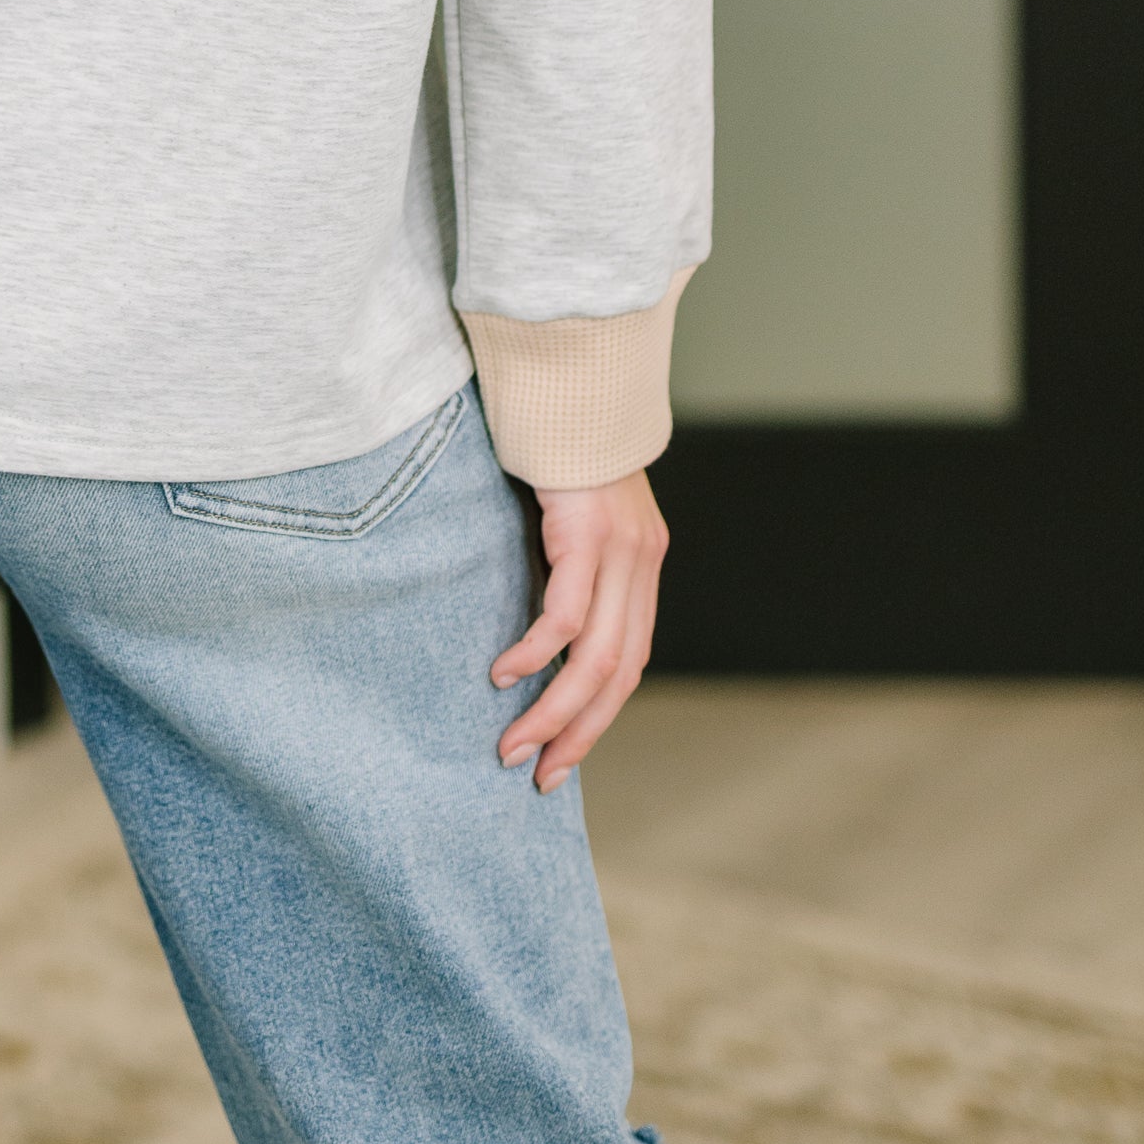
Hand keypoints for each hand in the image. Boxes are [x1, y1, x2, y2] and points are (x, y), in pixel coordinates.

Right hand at [490, 470, 666, 789]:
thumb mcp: (571, 511)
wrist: (570, 370)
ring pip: (594, 658)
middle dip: (577, 733)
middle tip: (537, 773)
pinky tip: (503, 672)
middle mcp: (640, 564)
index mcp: (640, 564)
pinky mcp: (588, 532)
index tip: (559, 753)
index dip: (596, 714)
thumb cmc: (557, 438)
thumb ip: (566, 558)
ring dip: (553, 711)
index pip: (628, 660)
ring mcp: (619, 550)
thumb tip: (532, 612)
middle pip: (617, 675)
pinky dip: (533, 652)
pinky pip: (563, 613)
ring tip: (514, 745)